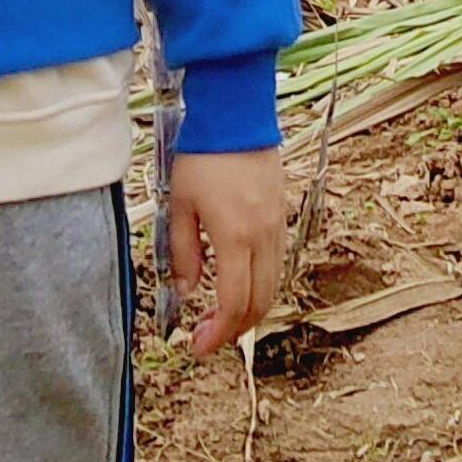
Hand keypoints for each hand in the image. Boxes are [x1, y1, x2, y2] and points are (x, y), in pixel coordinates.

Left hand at [167, 147, 290, 354]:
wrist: (237, 114)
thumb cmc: (203, 156)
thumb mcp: (180, 205)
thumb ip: (182, 253)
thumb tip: (187, 290)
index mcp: (234, 237)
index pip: (233, 302)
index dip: (218, 332)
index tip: (199, 347)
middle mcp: (263, 236)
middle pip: (260, 301)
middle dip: (236, 328)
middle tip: (210, 338)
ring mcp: (277, 225)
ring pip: (274, 284)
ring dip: (252, 309)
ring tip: (224, 318)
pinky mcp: (281, 214)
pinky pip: (277, 262)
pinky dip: (263, 284)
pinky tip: (241, 285)